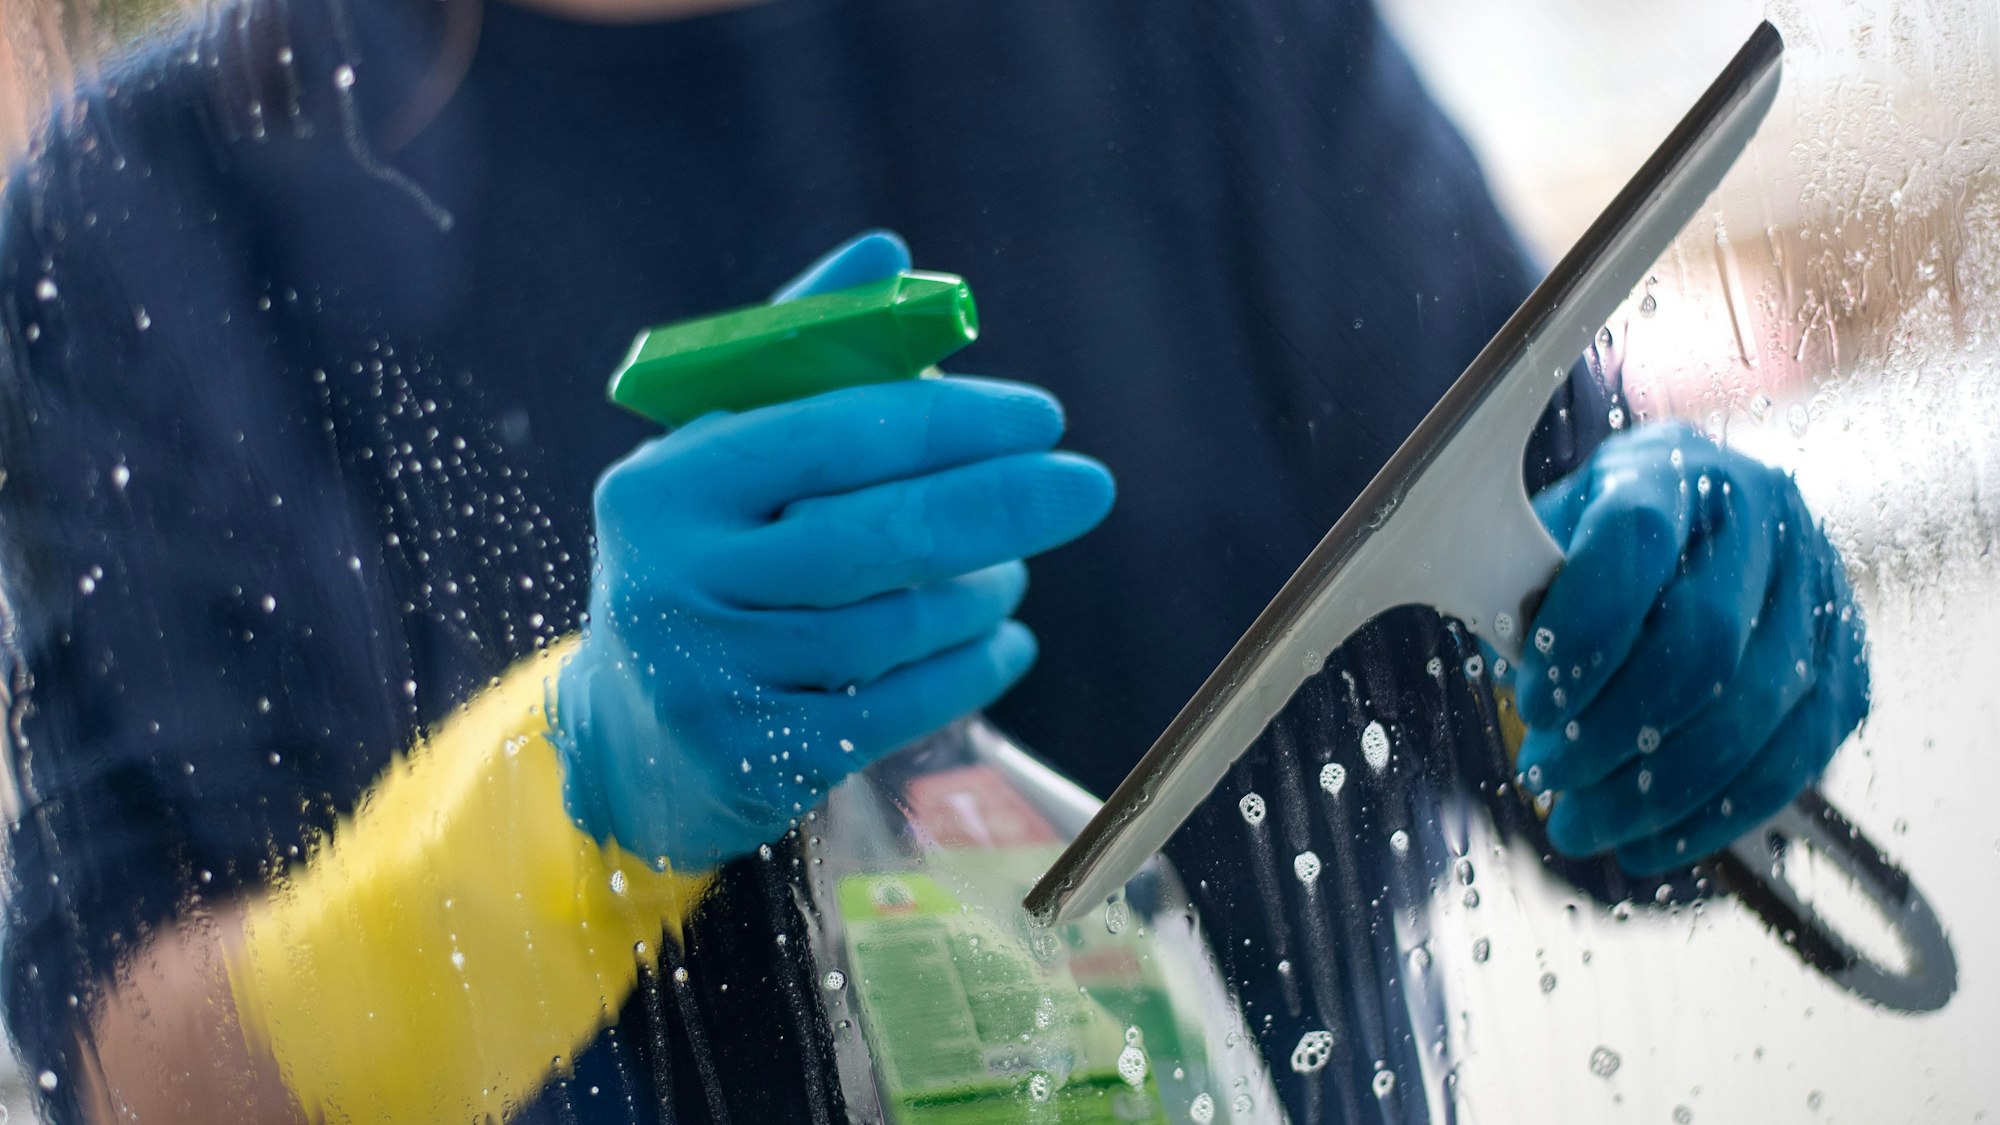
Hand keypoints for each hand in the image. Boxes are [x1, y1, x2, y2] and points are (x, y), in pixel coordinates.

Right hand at [551, 232, 1115, 867]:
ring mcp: (716, 678)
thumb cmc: (706, 553)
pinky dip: (969, 669)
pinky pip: (897, 706)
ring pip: (894, 625)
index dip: (951, 422)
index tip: (1041, 417)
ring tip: (1013, 569)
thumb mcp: (725, 449)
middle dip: (999, 505)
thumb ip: (807, 351)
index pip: (833, 434)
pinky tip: (1006, 641)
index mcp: (669, 483)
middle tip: (1089, 487)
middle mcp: (680, 580)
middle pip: (875, 535)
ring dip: (981, 590)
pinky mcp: (757, 755)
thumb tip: (888, 254)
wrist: (632, 729)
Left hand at [1512, 423, 1867, 873]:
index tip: (1532, 705)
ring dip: (1655, 791)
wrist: (1681, 544)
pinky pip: (1796, 758)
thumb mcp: (1537, 547)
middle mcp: (1764, 512)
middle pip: (1702, 642)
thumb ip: (1517, 591)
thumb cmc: (1585, 552)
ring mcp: (1822, 586)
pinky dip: (1714, 815)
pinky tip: (1647, 844)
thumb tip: (1510, 658)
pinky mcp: (1849, 661)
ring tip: (1580, 824)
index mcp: (1671, 469)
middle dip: (1612, 732)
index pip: (1634, 544)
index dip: (1581, 637)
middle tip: (1545, 779)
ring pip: (1752, 712)